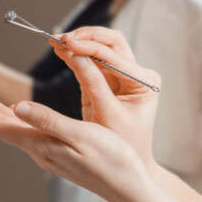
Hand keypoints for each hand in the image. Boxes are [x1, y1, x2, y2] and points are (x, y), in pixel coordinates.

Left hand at [0, 94, 150, 201]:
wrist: (129, 186)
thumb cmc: (111, 159)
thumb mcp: (80, 135)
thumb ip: (47, 121)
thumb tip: (16, 107)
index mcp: (42, 144)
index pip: (3, 128)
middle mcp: (41, 151)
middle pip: (4, 130)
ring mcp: (50, 154)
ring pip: (15, 131)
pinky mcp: (60, 154)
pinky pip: (29, 134)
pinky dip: (17, 121)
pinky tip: (18, 116)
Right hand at [53, 26, 159, 167]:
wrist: (129, 164)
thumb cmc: (124, 145)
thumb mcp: (107, 115)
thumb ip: (91, 83)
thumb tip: (72, 53)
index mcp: (144, 81)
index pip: (114, 55)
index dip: (89, 47)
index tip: (67, 43)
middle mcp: (136, 73)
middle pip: (111, 42)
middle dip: (86, 37)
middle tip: (62, 38)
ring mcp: (122, 75)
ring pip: (101, 47)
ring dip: (79, 42)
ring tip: (56, 41)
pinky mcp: (106, 80)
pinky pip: (90, 61)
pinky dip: (75, 54)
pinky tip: (60, 50)